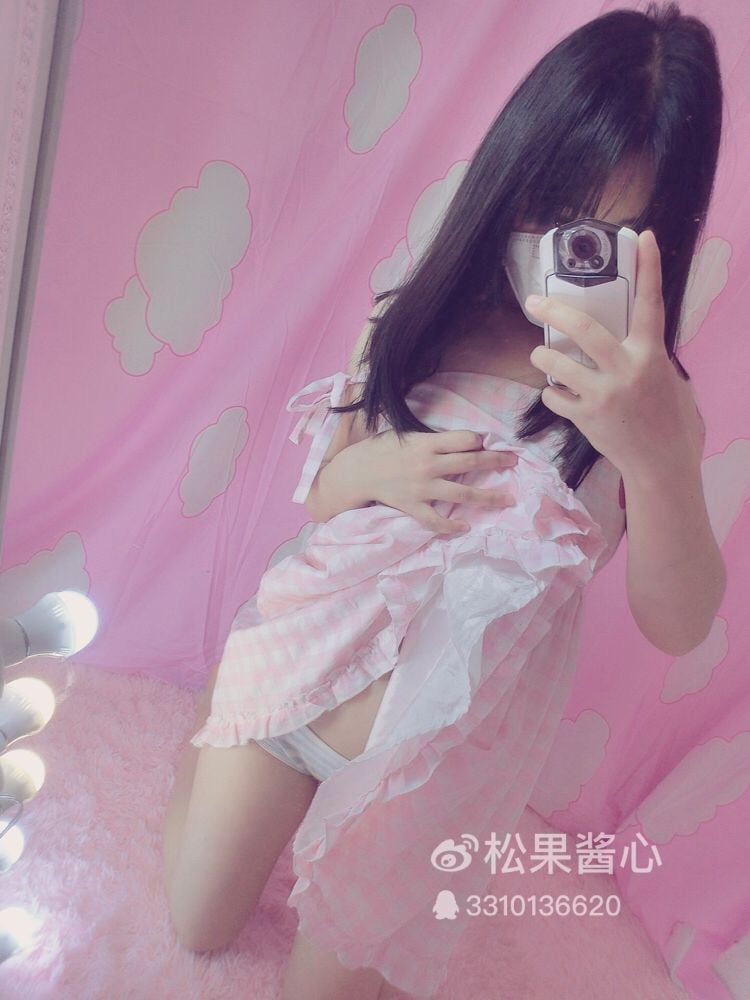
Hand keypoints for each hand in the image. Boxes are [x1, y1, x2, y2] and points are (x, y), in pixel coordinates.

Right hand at [365, 429, 517, 533]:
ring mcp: (422, 488)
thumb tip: (462, 442)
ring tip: (508, 499)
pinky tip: (466, 526)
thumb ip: (433, 439)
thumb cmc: (382, 449)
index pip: (465, 439)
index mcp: (427, 443)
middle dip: (497, 462)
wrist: (356, 471)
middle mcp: (429, 465)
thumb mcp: (407, 434)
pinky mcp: (413, 506)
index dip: (480, 440)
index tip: (490, 444)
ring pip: (462, 493)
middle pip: (471, 462)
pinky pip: (436, 520)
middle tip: (515, 463)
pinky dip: (451, 525)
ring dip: (488, 496)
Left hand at [524, 229, 703, 479]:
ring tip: (539, 355)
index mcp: (651, 355)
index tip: (643, 237)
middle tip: (534, 302)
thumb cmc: (669, 420)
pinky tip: (556, 393)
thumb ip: (646, 356)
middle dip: (553, 311)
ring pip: (557, 364)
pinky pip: (554, 397)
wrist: (661, 464)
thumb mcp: (667, 380)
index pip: (651, 303)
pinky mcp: (586, 417)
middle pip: (583, 328)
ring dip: (541, 357)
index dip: (649, 267)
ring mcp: (603, 395)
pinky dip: (551, 393)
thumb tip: (628, 339)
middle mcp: (626, 371)